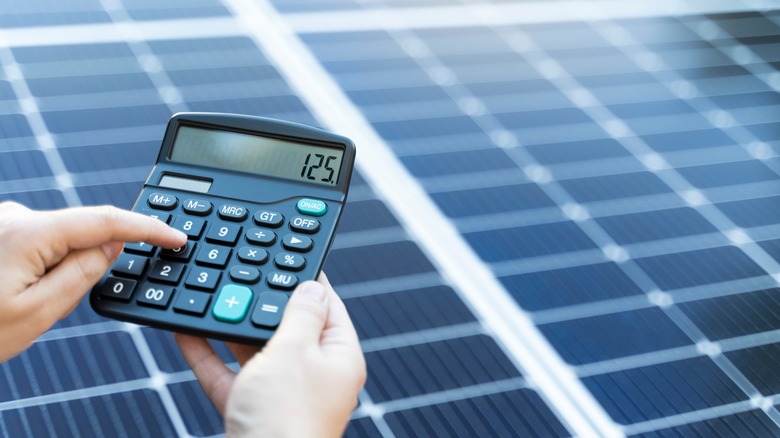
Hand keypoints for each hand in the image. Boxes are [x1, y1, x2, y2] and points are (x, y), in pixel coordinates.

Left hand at [0, 202, 186, 361]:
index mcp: (26, 233)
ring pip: (60, 238)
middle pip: (81, 230)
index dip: (147, 228)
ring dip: (62, 268)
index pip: (104, 220)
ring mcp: (3, 221)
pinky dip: (46, 264)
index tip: (176, 237)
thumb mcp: (39, 314)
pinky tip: (17, 293)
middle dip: (89, 262)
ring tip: (22, 306)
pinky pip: (41, 241)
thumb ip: (84, 273)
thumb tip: (114, 244)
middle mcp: (12, 216)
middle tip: (55, 304)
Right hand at [176, 274, 365, 437]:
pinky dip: (208, 355)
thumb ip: (300, 314)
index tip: (287, 255)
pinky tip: (185, 332)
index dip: (306, 280)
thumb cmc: (288, 416)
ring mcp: (283, 394)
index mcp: (339, 357)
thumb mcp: (296, 350)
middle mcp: (315, 375)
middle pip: (288, 327)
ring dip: (230, 326)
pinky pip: (228, 374)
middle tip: (239, 272)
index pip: (327, 307)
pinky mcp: (253, 410)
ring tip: (210, 295)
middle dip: (261, 302)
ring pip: (255, 350)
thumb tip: (313, 286)